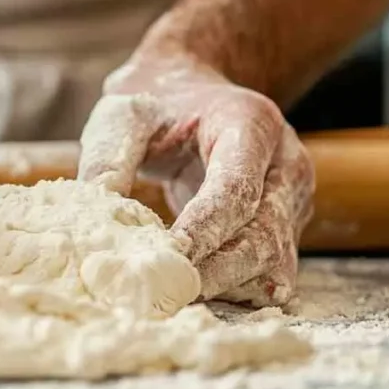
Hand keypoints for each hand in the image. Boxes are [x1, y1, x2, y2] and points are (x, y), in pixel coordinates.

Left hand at [78, 54, 314, 306]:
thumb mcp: (124, 115)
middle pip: (264, 233)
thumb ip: (109, 157)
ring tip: (178, 298)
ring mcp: (291, 198)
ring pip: (274, 261)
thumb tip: (97, 212)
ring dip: (229, 286)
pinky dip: (237, 287)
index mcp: (250, 125)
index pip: (236, 188)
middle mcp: (284, 163)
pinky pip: (271, 269)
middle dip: (217, 271)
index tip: (168, 257)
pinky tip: (198, 292)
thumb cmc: (157, 103)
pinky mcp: (285, 225)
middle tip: (167, 295)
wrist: (191, 90)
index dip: (205, 229)